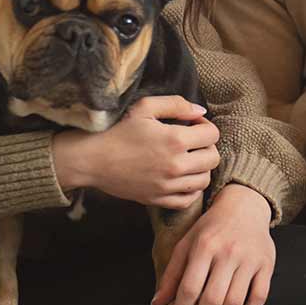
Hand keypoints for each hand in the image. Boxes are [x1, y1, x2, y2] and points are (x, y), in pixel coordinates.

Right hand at [51, 95, 218, 208]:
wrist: (92, 159)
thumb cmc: (117, 130)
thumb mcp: (145, 107)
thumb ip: (176, 104)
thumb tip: (200, 112)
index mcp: (175, 140)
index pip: (212, 135)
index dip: (205, 126)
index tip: (192, 125)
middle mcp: (176, 165)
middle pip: (213, 158)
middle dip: (207, 146)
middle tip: (192, 141)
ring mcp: (168, 185)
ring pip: (204, 180)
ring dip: (201, 168)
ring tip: (188, 159)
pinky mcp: (158, 199)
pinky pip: (188, 200)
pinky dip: (191, 190)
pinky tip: (182, 178)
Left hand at [150, 184, 274, 304]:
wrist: (244, 206)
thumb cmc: (211, 228)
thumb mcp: (186, 243)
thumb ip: (172, 273)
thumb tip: (157, 303)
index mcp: (204, 246)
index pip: (190, 288)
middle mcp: (228, 253)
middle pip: (212, 300)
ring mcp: (249, 260)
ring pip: (235, 303)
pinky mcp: (267, 265)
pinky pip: (259, 297)